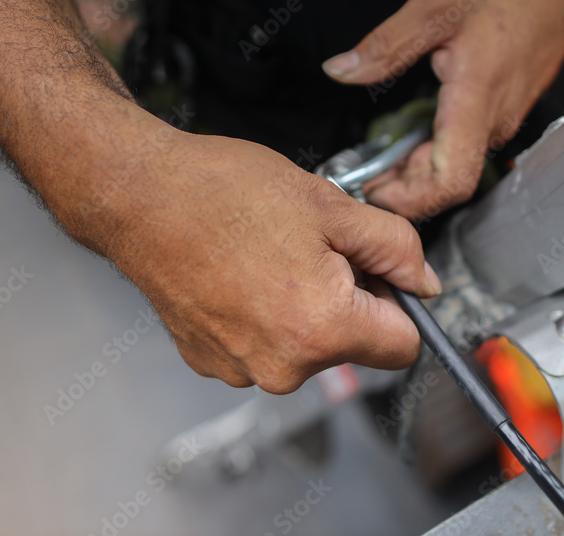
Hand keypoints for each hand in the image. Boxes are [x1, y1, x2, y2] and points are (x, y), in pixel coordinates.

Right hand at [62, 120, 441, 393]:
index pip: (404, 348)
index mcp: (321, 329)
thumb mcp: (332, 205)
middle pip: (352, 346)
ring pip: (307, 345)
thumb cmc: (224, 194)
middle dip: (347, 300)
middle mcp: (282, 367)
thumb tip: (424, 283)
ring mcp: (241, 370)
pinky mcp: (212, 362)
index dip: (399, 303)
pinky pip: (264, 346)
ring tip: (268, 256)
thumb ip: (395, 249)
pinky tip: (240, 274)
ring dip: (303, 307)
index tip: (375, 273)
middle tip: (311, 247)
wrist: (139, 197)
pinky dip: (264, 315)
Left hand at [322, 0, 563, 218]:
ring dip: (414, 174)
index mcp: (475, 99)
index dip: (411, 200)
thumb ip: (386, 44)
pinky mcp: (500, 117)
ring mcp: (500, 123)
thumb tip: (339, 70)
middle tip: (362, 177)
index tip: (374, 191)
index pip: (451, 181)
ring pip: (454, 169)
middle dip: (402, 190)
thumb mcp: (437, 2)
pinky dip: (431, 155)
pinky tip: (406, 141)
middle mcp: (492, 122)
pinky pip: (462, 150)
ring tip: (377, 163)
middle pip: (447, 184)